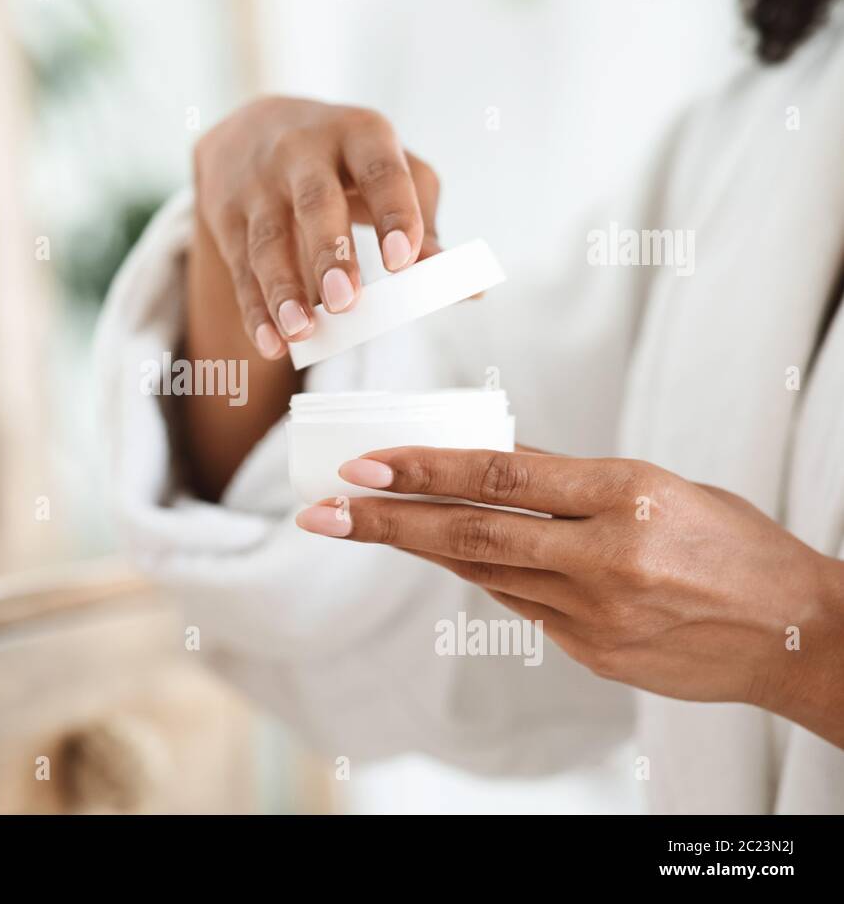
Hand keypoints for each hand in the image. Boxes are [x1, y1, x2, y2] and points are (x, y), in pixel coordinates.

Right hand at [193, 96, 441, 358]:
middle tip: (347, 302)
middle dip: (329, 253)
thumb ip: (422, 221)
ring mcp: (258, 184)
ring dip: (282, 289)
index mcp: (359, 133)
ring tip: (301, 331)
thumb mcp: (385, 167)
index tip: (404, 262)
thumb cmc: (342, 159)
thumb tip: (466, 289)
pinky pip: (239, 268)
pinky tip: (271, 342)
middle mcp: (303, 151)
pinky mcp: (225, 216)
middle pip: (316, 202)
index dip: (393, 212)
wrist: (247, 128)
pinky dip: (254, 309)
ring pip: (267, 240)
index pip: (380, 170)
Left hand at [295, 446, 843, 745]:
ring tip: (368, 523)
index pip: (499, 475)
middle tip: (322, 511)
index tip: (362, 464)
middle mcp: (605, 556)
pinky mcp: (591, 653)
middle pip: (470, 534)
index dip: (422, 469)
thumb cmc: (732, 544)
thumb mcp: (658, 486)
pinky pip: (520, 606)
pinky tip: (461, 557)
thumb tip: (485, 465)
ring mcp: (595, 615)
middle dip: (386, 522)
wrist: (798, 635)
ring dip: (422, 546)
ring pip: (484, 572)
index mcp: (627, 494)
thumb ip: (571, 480)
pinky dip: (487, 576)